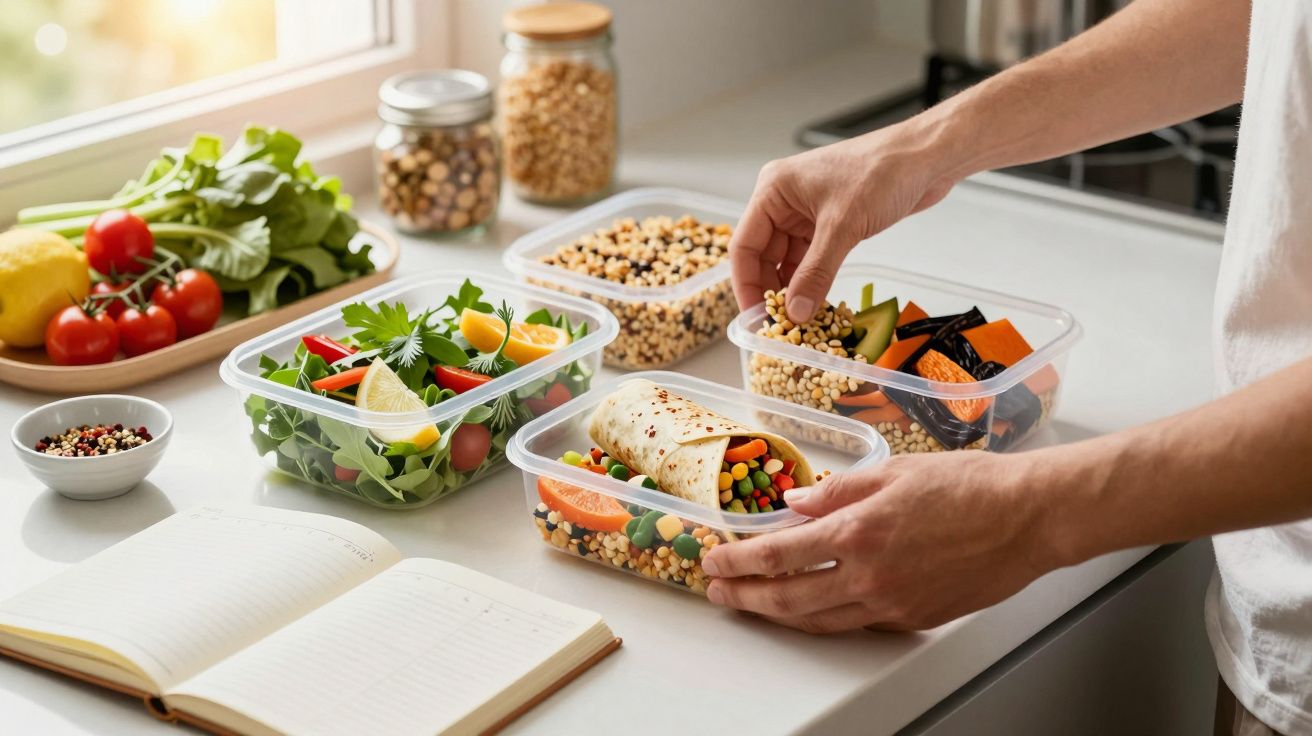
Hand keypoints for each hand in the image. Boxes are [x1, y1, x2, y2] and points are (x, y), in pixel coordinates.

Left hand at [701, 451, 1062, 632]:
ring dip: (777, 615)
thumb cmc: (970, 486)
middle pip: (787, 599)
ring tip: (752, 603)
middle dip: (744, 596)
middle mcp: (869, 577)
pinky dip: (825, 617)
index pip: (777, 555)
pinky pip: (856, 624)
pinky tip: (811, 606)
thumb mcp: (893, 471)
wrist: (1028, 518)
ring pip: (818, 621)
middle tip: (718, 590)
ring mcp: (892, 604)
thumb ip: (837, 491)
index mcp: (858, 533)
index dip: (737, 560)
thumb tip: (794, 504)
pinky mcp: (913, 617)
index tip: (714, 558)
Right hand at [729, 119, 961, 322]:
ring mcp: (807, 212)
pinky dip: (813, 280)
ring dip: (794, 289)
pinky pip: (812, 259)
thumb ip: (816, 273)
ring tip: (799, 320)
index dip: (747, 284)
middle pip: (764, 256)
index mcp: (774, 190)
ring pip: (788, 261)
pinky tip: (817, 302)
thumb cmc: (882, 171)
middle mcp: (784, 201)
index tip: (755, 317)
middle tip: (779, 325)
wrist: (925, 158)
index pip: (745, 245)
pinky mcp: (830, 222)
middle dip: (771, 291)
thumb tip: (796, 312)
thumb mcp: (842, 227)